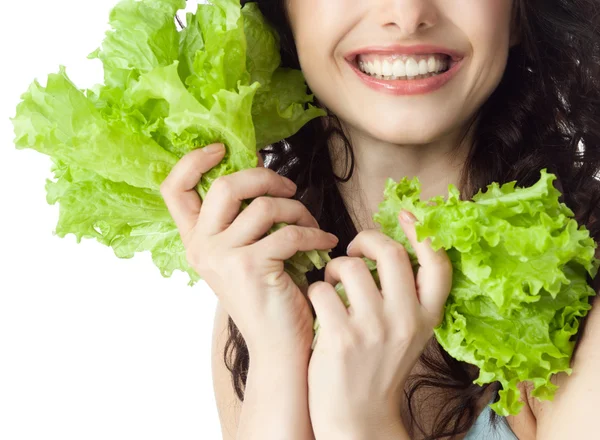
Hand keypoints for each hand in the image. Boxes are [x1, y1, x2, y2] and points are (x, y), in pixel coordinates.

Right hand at [160, 143, 338, 359]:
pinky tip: (326, 243)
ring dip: (297, 210)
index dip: (193, 161)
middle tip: (290, 190)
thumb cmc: (267, 296)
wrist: (278, 346)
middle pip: (225, 185)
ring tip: (312, 226)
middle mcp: (201, 247)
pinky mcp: (251, 267)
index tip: (221, 148)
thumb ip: (240, 219)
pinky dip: (315, 234)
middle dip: (265, 178)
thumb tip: (260, 172)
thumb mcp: (242, 254)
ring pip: (263, 206)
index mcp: (195, 240)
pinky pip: (290, 232)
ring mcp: (223, 257)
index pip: (173, 189)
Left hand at [306, 210, 451, 438]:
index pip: (438, 263)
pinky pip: (321, 290)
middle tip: (353, 250)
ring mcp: (374, 328)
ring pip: (348, 267)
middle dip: (365, 240)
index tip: (405, 215)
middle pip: (390, 253)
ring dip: (333, 268)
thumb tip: (388, 247)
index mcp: (427, 316)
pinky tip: (317, 306)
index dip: (422, 232)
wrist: (358, 418)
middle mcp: (405, 319)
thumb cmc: (378, 368)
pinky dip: (314, 291)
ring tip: (330, 284)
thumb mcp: (407, 333)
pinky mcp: (342, 337)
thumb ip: (405, 295)